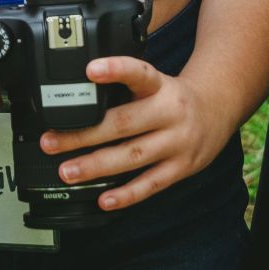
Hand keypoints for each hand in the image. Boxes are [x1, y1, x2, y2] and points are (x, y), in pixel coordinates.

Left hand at [39, 58, 234, 213]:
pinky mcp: (182, 168)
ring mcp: (177, 142)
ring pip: (133, 156)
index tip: (90, 70)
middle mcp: (170, 112)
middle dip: (83, 134)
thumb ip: (125, 88)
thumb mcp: (155, 82)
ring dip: (96, 166)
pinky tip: (104, 199)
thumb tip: (79, 93)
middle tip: (51, 141)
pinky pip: (151, 184)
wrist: (218, 109)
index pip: (139, 73)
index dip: (116, 70)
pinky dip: (127, 194)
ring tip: (67, 172)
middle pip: (124, 123)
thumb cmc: (172, 97)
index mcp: (160, 86)